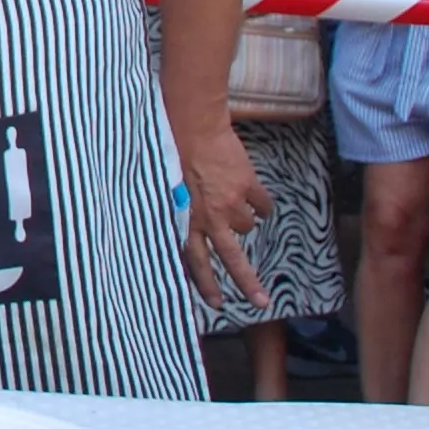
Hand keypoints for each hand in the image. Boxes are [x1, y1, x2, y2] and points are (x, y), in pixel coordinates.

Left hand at [174, 121, 273, 308]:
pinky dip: (261, 201)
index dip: (205, 284)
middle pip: (232, 259)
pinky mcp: (246, 186)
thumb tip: (187, 231)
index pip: (194, 261)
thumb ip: (178, 213)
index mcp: (184, 219)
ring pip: (248, 225)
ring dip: (243, 217)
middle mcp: (208, 217)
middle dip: (248, 283)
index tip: (217, 304)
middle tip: (261, 303)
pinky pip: (263, 205)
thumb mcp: (165, 191)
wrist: (190, 123)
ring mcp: (229, 203)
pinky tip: (252, 192)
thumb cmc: (170, 153)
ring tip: (232, 198)